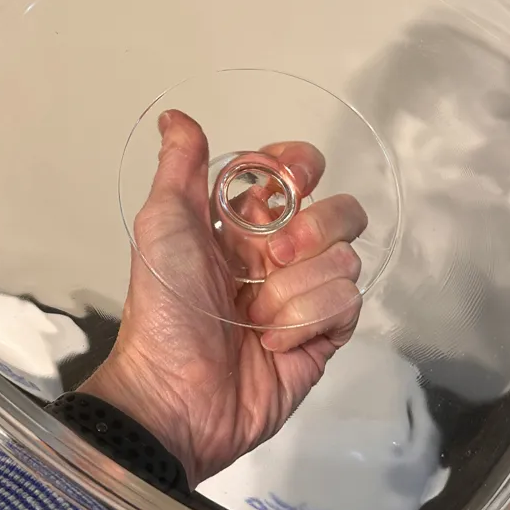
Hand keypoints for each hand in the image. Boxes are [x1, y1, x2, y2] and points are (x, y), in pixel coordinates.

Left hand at [82, 110, 366, 486]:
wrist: (175, 393)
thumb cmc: (162, 307)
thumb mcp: (161, 225)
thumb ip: (179, 167)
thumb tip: (175, 115)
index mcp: (244, 222)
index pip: (298, 171)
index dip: (300, 168)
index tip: (283, 183)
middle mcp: (281, 253)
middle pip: (340, 210)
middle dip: (311, 229)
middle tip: (269, 258)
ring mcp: (306, 295)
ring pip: (344, 258)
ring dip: (293, 289)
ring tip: (253, 317)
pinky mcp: (325, 336)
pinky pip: (347, 304)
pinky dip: (306, 321)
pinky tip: (272, 342)